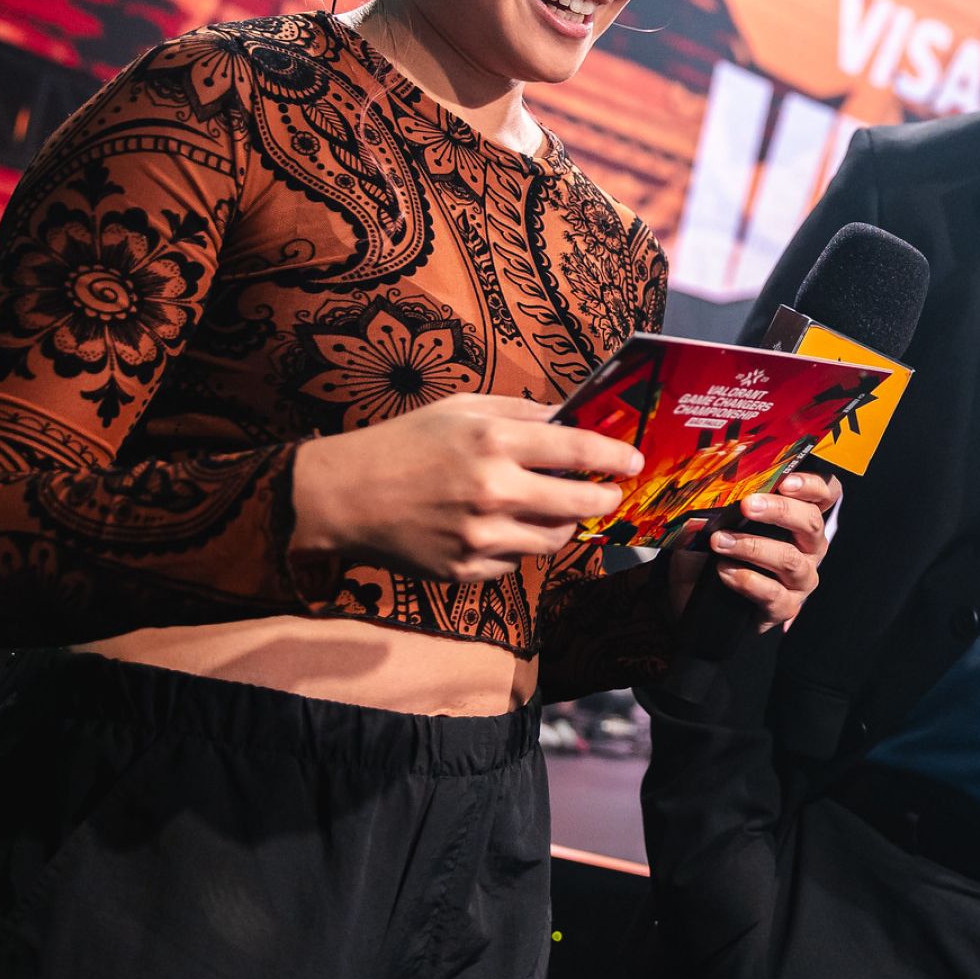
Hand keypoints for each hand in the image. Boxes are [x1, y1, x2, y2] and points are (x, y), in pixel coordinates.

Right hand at [291, 395, 641, 581]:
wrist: (345, 497)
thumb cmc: (405, 443)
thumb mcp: (461, 408)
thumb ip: (520, 412)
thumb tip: (571, 418)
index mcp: (493, 442)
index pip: (577, 449)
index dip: (615, 456)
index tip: (635, 462)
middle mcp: (493, 490)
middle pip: (579, 503)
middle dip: (605, 498)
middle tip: (611, 493)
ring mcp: (481, 536)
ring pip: (553, 538)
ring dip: (564, 523)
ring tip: (554, 507)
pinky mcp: (467, 570)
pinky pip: (516, 560)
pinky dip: (519, 543)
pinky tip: (503, 526)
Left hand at [666, 469, 839, 630]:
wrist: (706, 598)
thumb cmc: (721, 551)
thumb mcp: (725, 520)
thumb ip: (732, 501)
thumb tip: (719, 481)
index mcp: (802, 519)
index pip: (826, 494)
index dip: (812, 484)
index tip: (785, 481)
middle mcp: (810, 547)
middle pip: (811, 522)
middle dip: (779, 510)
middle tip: (748, 505)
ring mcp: (801, 579)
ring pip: (790, 559)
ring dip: (753, 547)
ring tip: (720, 541)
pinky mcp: (786, 607)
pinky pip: (773, 593)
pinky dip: (746, 579)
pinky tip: (724, 570)